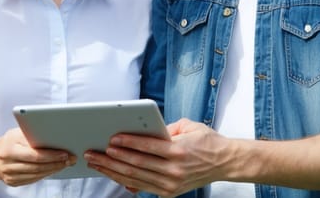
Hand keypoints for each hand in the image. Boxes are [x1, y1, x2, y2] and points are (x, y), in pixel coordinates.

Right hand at [0, 127, 75, 186]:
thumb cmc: (9, 141)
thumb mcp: (17, 133)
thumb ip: (32, 134)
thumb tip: (55, 136)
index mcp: (9, 147)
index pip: (34, 154)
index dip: (51, 155)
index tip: (65, 152)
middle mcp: (8, 163)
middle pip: (37, 166)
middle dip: (56, 163)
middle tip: (70, 159)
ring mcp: (9, 175)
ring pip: (36, 175)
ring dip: (53, 169)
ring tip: (65, 164)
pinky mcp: (13, 182)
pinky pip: (33, 180)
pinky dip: (45, 174)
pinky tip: (54, 169)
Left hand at [84, 118, 230, 197]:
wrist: (225, 162)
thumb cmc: (206, 141)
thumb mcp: (187, 127)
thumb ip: (164, 128)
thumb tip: (140, 129)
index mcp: (179, 151)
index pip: (148, 147)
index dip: (128, 143)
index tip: (111, 138)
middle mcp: (174, 170)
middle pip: (136, 164)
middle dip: (111, 158)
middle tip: (93, 152)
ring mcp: (171, 184)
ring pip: (135, 177)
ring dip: (112, 170)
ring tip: (96, 162)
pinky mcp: (169, 193)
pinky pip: (141, 186)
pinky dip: (124, 180)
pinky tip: (111, 173)